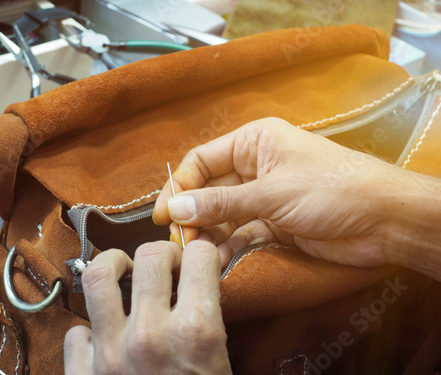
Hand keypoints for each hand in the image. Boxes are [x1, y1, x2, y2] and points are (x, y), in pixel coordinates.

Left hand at [64, 240, 231, 374]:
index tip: (198, 262)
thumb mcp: (223, 362)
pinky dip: (89, 331)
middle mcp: (150, 336)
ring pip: (98, 277)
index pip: (199, 256)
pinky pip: (76, 334)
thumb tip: (201, 285)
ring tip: (123, 273)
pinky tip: (103, 337)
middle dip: (162, 254)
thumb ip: (211, 318)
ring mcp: (110, 355)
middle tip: (166, 267)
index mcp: (195, 332)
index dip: (202, 254)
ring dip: (112, 266)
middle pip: (149, 255)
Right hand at [154, 117, 428, 269]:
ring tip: (197, 252)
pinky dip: (227, 245)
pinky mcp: (272, 222)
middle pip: (208, 189)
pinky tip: (218, 258)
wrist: (384, 221)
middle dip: (192, 213)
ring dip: (207, 233)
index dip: (180, 186)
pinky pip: (239, 232)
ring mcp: (262, 196)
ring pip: (221, 213)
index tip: (165, 215)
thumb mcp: (271, 193)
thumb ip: (222, 203)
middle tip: (180, 239)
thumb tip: (176, 209)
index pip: (201, 161)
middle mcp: (253, 166)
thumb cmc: (331, 189)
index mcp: (252, 142)